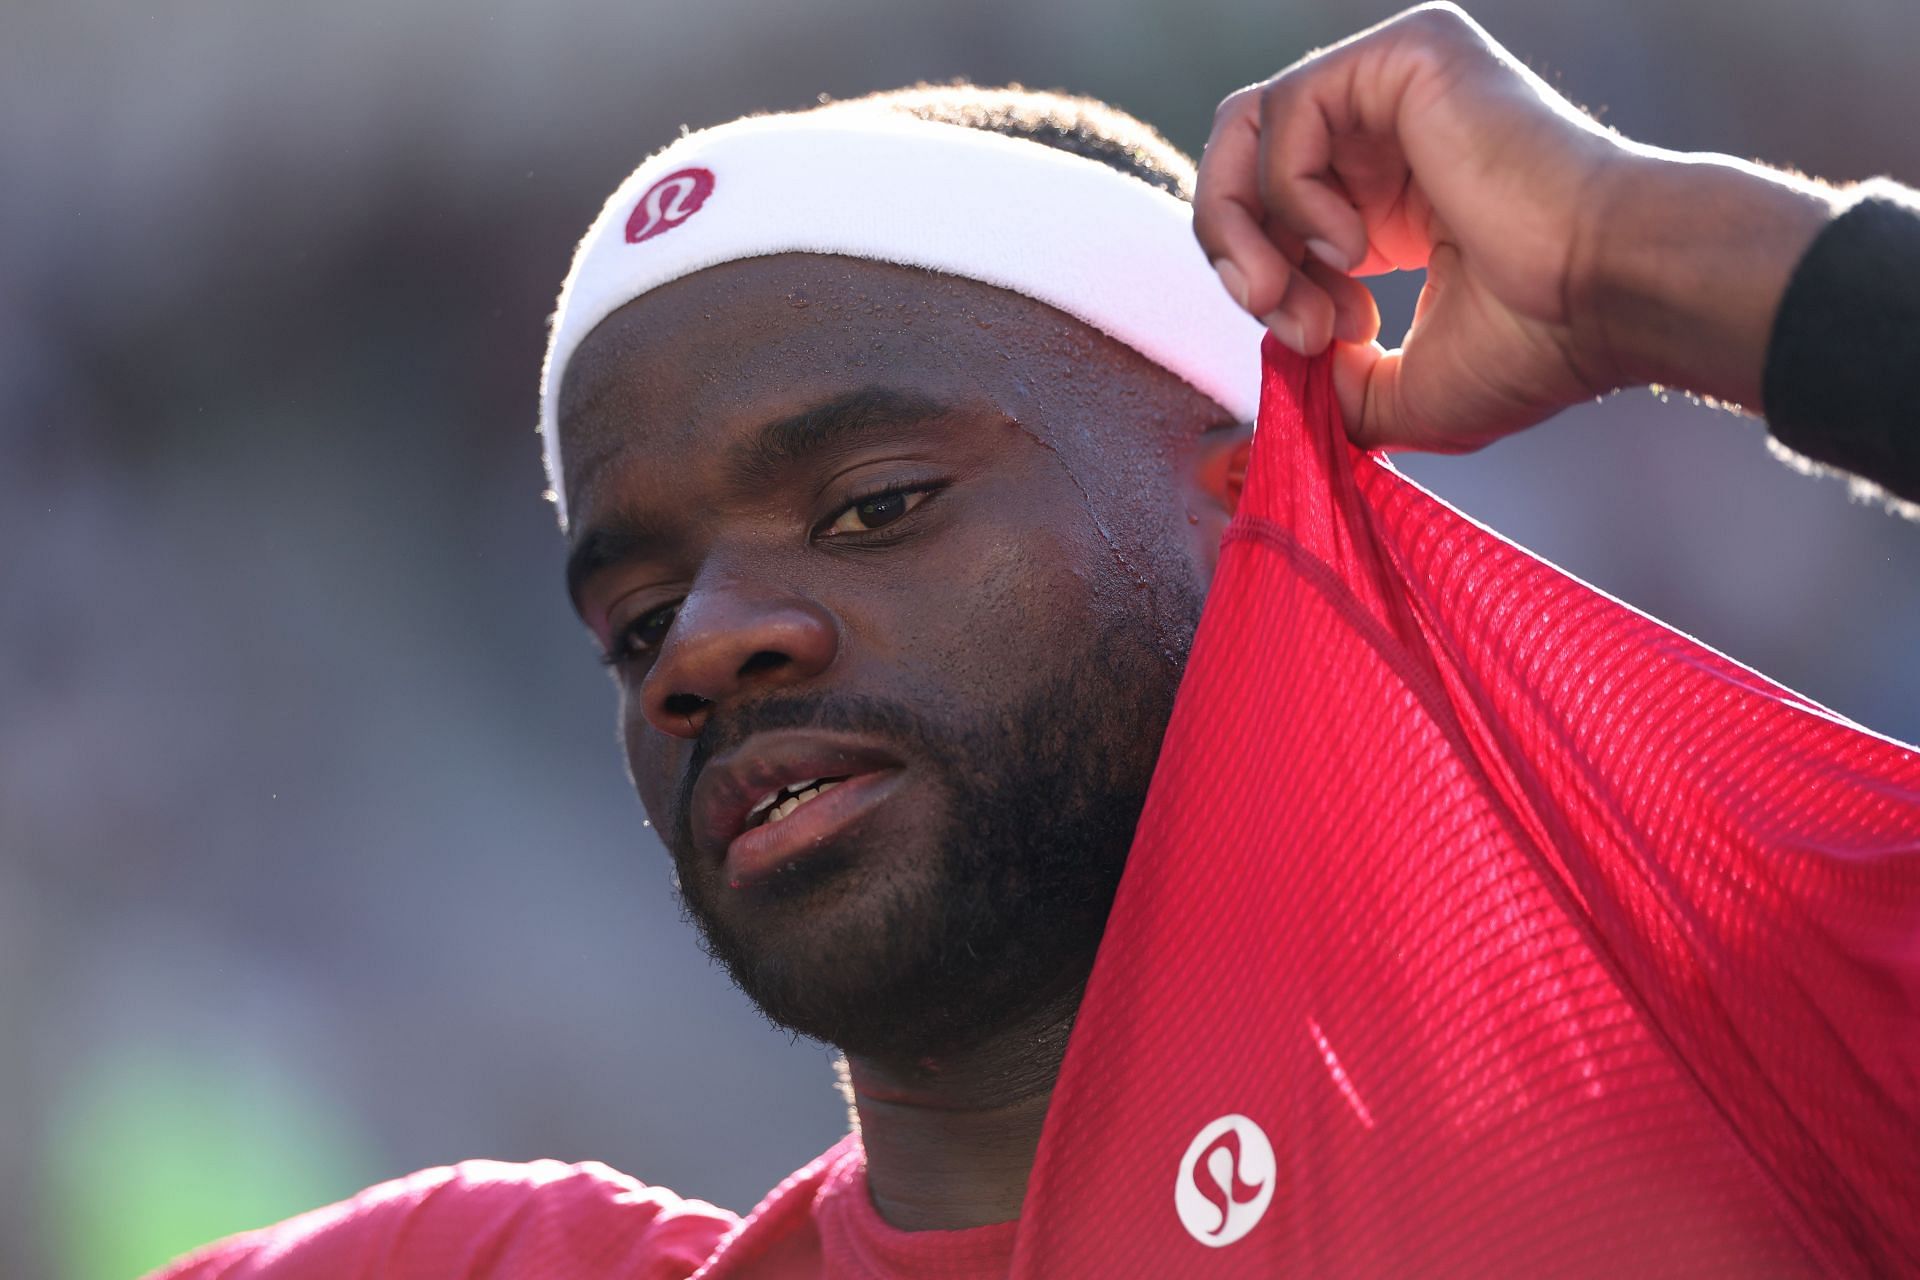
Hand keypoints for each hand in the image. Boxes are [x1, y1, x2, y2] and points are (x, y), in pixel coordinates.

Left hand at [1193, 3, 1831, 451]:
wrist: (1610, 293)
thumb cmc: (1537, 344)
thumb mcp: (1403, 389)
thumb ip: (1330, 386)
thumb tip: (1281, 380)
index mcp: (1388, 200)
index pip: (1267, 215)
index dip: (1265, 287)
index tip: (1316, 345)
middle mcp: (1389, 132)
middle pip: (1240, 167)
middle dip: (1237, 258)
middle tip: (1283, 321)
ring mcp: (1397, 86)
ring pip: (1245, 129)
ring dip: (1241, 227)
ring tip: (1289, 289)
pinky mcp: (1408, 54)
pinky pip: (1287, 108)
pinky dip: (1290, 191)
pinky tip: (1351, 245)